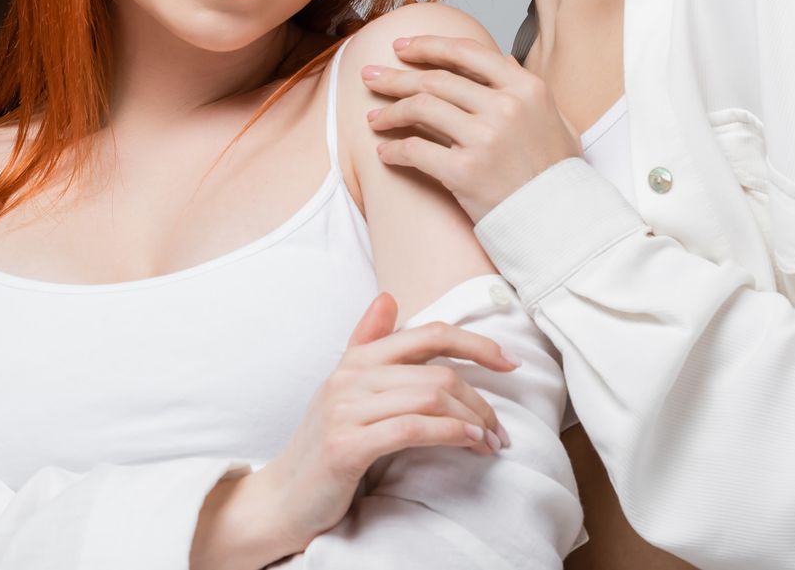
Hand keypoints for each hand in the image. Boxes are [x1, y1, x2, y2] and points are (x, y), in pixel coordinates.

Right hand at [194, 293, 517, 568]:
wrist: (284, 497)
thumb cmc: (324, 445)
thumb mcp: (344, 389)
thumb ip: (367, 343)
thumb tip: (388, 296)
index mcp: (355, 360)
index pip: (427, 334)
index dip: (476, 344)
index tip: (510, 363)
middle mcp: (349, 377)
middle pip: (438, 372)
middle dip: (482, 400)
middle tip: (500, 430)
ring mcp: (345, 409)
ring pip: (430, 398)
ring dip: (474, 421)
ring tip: (490, 442)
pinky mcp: (346, 445)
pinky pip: (413, 429)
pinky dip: (451, 434)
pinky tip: (470, 444)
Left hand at [361, 34, 582, 221]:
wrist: (560, 221)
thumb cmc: (555, 173)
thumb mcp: (556, 120)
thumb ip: (527, 89)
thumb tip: (502, 60)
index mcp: (526, 88)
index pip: (466, 52)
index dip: (427, 46)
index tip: (401, 47)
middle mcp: (505, 107)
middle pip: (434, 80)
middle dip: (395, 77)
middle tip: (369, 77)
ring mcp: (485, 138)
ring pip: (420, 108)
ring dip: (389, 112)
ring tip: (373, 118)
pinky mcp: (465, 171)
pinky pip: (416, 150)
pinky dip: (394, 150)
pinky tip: (384, 153)